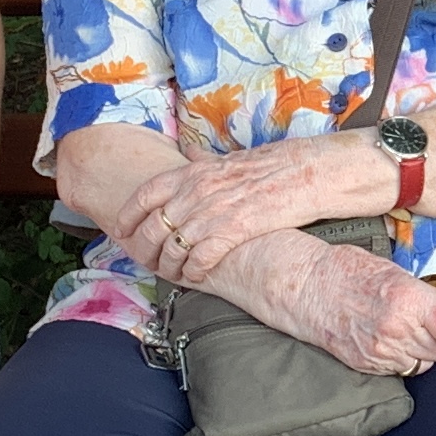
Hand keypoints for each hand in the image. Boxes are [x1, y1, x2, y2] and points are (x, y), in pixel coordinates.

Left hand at [118, 133, 389, 291]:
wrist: (312, 172)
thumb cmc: (275, 167)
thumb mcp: (233, 159)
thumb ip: (206, 164)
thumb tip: (188, 158)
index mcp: (196, 171)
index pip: (145, 194)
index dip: (128, 217)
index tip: (123, 233)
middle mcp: (199, 189)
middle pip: (153, 226)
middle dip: (145, 250)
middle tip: (148, 264)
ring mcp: (215, 209)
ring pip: (173, 247)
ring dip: (168, 266)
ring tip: (173, 275)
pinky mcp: (235, 229)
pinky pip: (200, 258)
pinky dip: (192, 272)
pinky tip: (196, 278)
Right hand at [246, 236, 435, 376]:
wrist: (306, 288)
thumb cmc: (349, 272)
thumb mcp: (398, 274)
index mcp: (408, 300)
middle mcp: (396, 328)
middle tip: (431, 322)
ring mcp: (381, 350)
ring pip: (425, 363)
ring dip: (426, 350)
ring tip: (409, 329)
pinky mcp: (368, 365)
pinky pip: (403, 370)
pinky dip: (405, 359)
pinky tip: (394, 340)